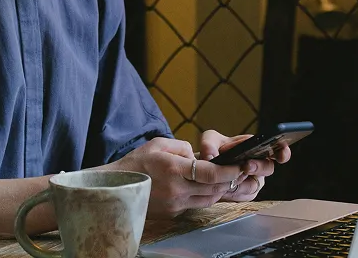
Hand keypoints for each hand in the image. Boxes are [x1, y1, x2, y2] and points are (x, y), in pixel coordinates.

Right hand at [109, 137, 245, 218]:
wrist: (117, 187)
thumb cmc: (136, 163)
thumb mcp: (157, 144)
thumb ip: (182, 146)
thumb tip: (197, 155)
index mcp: (174, 169)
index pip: (211, 173)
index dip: (229, 170)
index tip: (240, 165)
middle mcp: (177, 189)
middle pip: (214, 188)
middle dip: (228, 180)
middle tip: (236, 171)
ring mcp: (175, 204)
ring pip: (208, 199)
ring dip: (218, 190)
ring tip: (220, 179)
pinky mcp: (173, 213)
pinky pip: (195, 205)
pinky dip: (202, 196)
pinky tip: (200, 187)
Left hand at [198, 130, 291, 202]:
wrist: (204, 170)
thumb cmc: (212, 151)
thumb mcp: (210, 141)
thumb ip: (209, 143)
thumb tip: (210, 156)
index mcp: (255, 147)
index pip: (276, 148)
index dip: (283, 152)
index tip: (282, 155)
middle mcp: (258, 163)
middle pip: (268, 168)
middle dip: (258, 167)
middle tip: (247, 166)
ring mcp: (253, 179)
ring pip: (254, 184)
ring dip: (241, 182)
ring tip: (229, 179)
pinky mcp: (246, 193)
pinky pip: (244, 195)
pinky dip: (233, 192)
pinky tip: (225, 188)